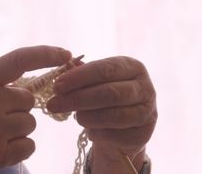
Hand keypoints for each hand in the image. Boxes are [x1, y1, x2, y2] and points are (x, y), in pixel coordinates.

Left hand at [47, 56, 156, 172]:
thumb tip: (62, 69)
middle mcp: (144, 87)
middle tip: (54, 104)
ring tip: (74, 117)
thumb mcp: (95, 81)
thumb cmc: (105, 95)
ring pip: (113, 116)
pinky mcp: (144, 133)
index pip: (104, 69)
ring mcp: (147, 111)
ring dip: (87, 117)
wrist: (123, 125)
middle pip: (109, 93)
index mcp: (132, 66)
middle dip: (77, 99)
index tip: (57, 85)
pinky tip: (90, 131)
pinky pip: (115, 135)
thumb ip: (81, 74)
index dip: (79, 77)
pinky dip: (97, 133)